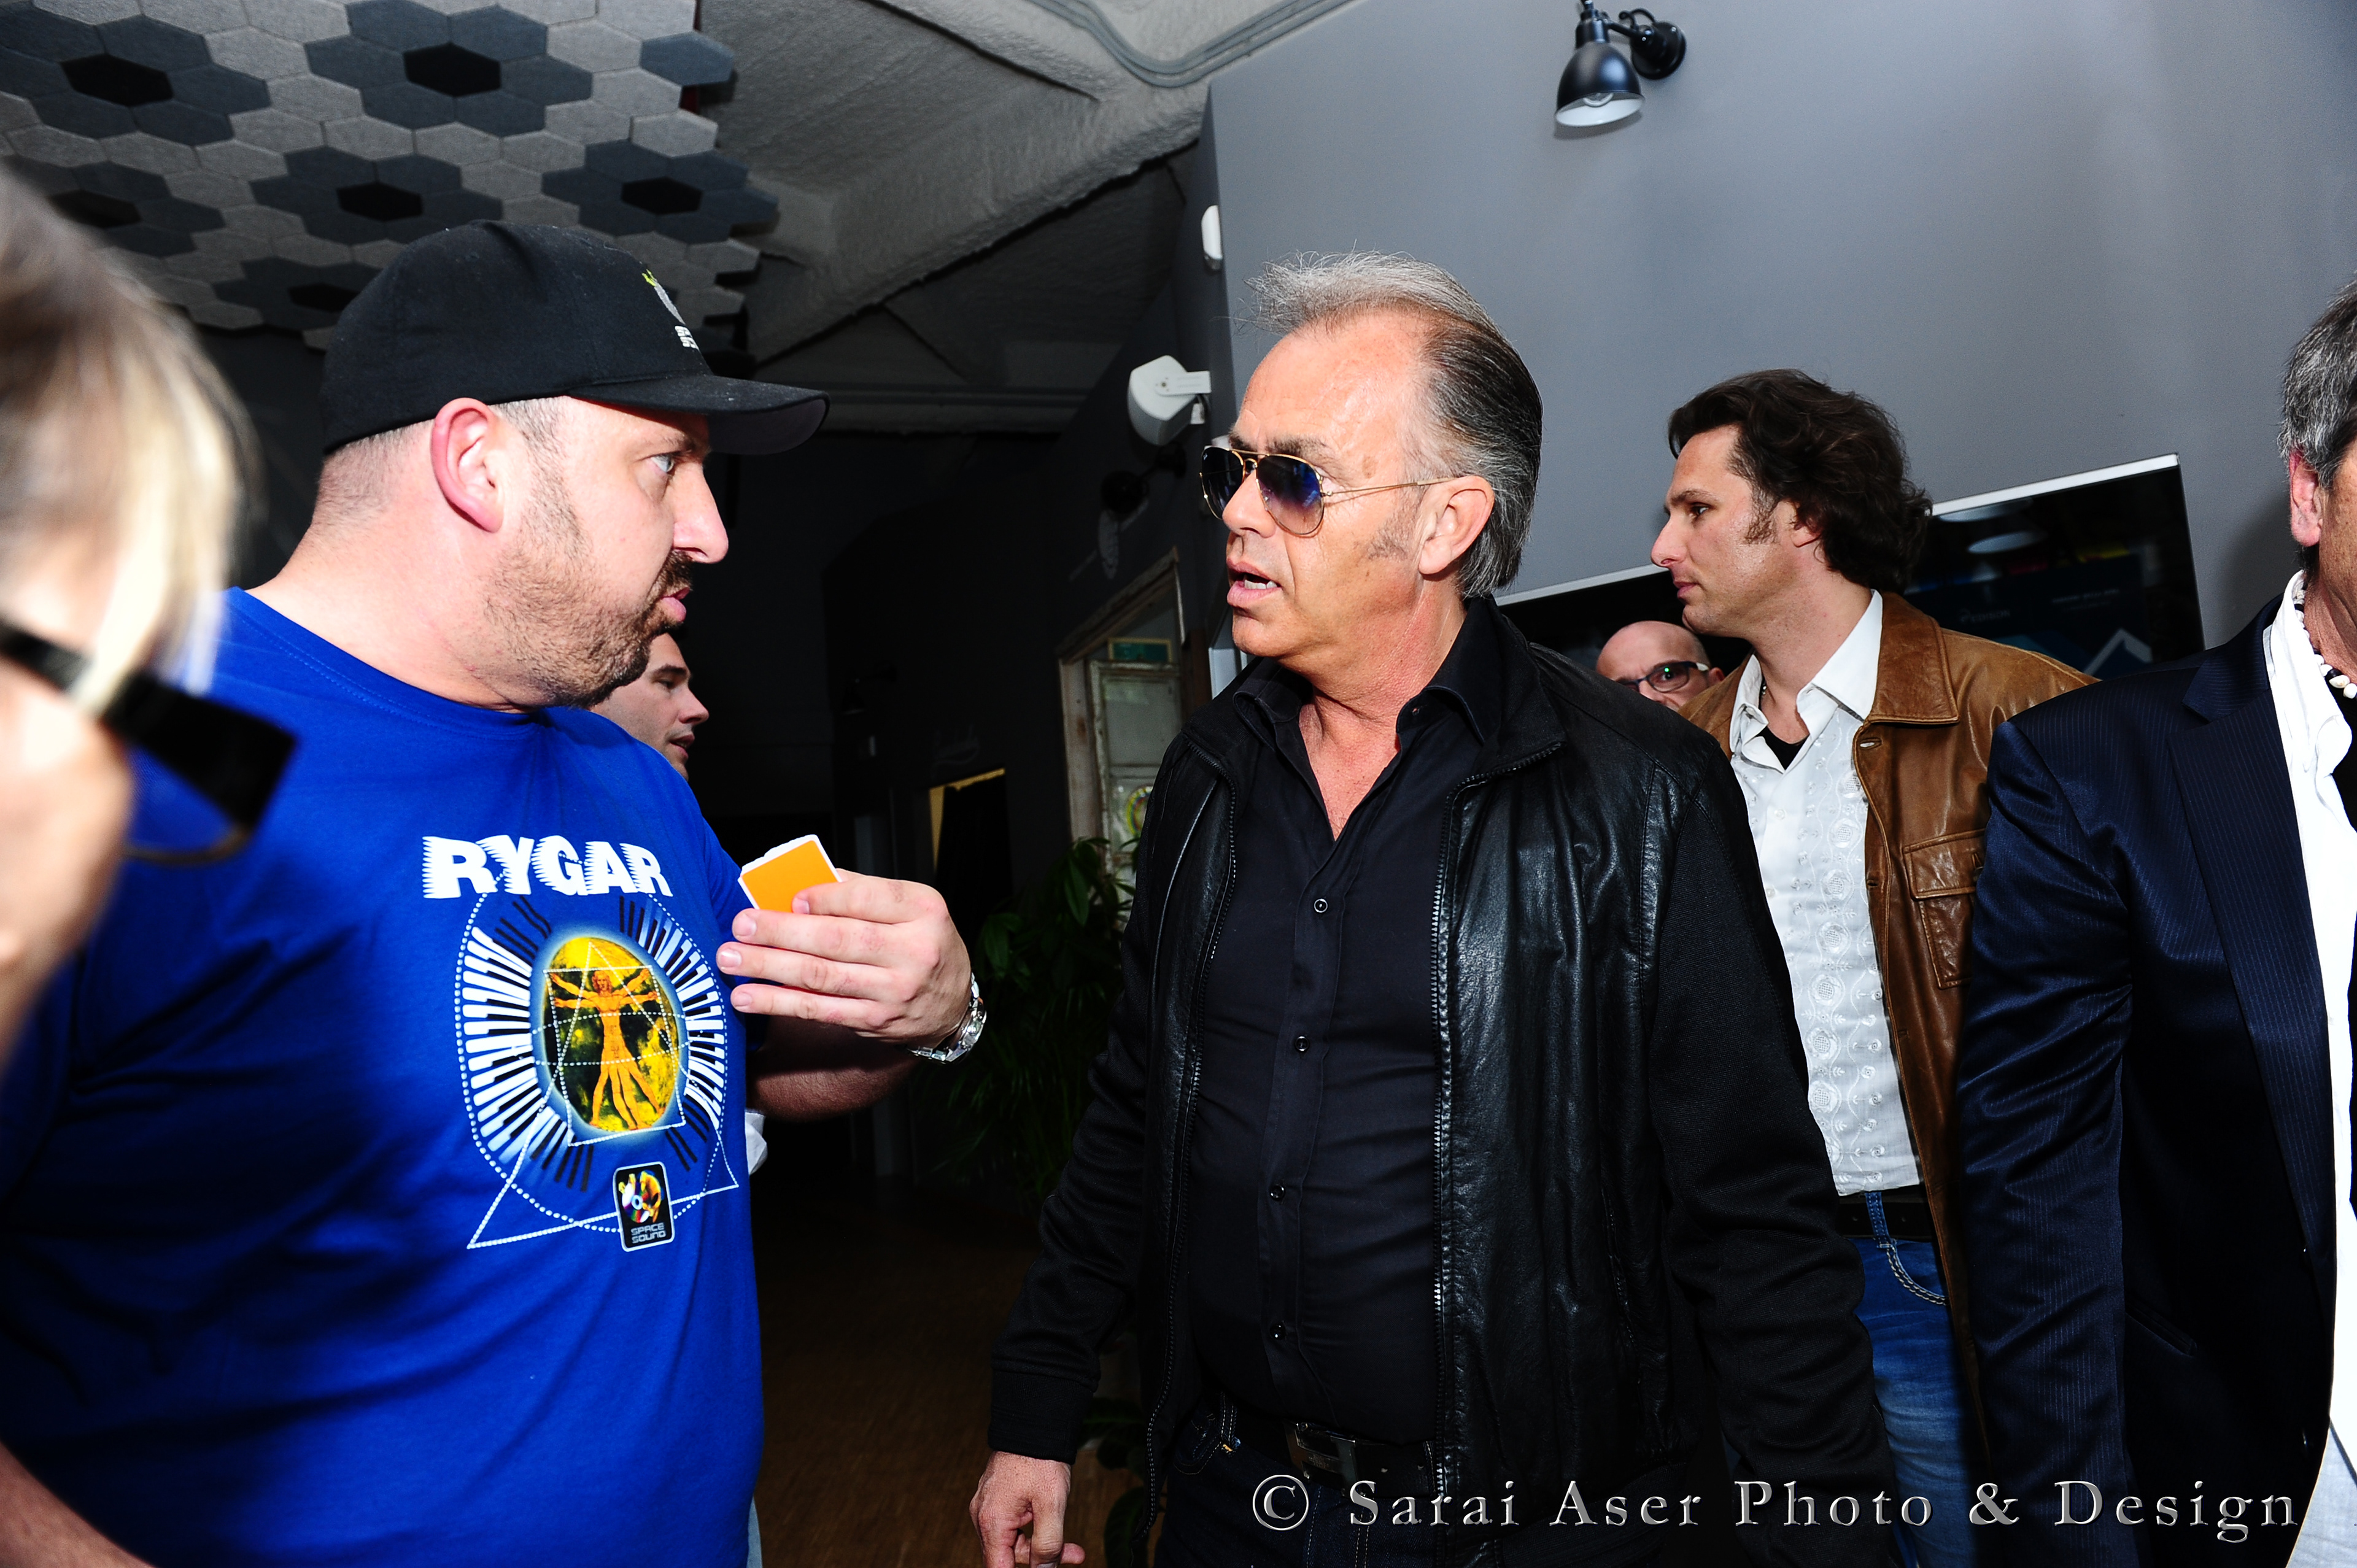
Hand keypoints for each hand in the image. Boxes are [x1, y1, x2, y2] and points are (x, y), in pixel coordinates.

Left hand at [716, 871, 970, 1047]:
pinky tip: (748, 995)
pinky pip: (818, 1010)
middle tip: (742, 925)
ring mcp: (893, 991)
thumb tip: (800, 885)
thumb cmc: (921, 942)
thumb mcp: (910, 906)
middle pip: (837, 939)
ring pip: (821, 977)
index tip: (789, 897)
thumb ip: (861, 891)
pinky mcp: (873, 1021)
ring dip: (769, 967)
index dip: (824, 898)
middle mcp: (913, 951)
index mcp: (923, 910)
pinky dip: (779, 1002)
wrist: (952, 1005)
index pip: (868, 898)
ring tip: (731, 958)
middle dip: (782, 932)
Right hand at [971, 1452, 1083, 1566]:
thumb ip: (1047, 1544)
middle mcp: (984, 1517)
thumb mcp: (1052, 1505)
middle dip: (1041, 1558)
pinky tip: (1053, 1526)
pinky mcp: (998, 1500)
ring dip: (1042, 1544)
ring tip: (1072, 1548)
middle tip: (1074, 1556)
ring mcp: (989, 1507)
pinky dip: (1034, 1529)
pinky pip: (1014, 1526)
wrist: (1035, 1424)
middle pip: (1009, 1556)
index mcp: (992, 1521)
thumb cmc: (1041, 1459)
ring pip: (1014, 1542)